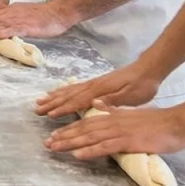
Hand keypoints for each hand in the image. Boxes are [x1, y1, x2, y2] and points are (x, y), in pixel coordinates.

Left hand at [0, 2, 72, 41]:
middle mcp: (12, 14)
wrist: (60, 11)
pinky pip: (14, 29)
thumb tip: (2, 27)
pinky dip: (4, 33)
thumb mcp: (24, 16)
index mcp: (11, 12)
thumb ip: (12, 21)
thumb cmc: (44, 16)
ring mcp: (19, 20)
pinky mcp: (28, 25)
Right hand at [34, 63, 161, 118]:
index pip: (78, 101)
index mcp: (100, 90)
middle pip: (69, 95)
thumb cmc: (143, 85)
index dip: (63, 109)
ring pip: (69, 90)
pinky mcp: (96, 83)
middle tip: (36, 110)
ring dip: (54, 97)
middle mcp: (93, 85)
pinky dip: (63, 91)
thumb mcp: (133, 95)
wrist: (148, 69)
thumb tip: (94, 103)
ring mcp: (93, 83)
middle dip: (52, 103)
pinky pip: (74, 87)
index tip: (50, 116)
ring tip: (40, 102)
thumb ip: (113, 100)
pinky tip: (58, 93)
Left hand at [44, 100, 184, 160]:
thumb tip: (98, 106)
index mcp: (113, 115)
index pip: (86, 121)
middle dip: (64, 136)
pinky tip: (77, 154)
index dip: (69, 128)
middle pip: (83, 128)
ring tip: (54, 147)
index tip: (55, 134)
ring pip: (89, 136)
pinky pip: (105, 146)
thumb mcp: (132, 113)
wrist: (178, 122)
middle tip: (47, 143)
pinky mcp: (128, 140)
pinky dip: (89, 150)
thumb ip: (114, 110)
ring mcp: (119, 130)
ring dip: (70, 142)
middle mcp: (112, 120)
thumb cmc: (159, 121)